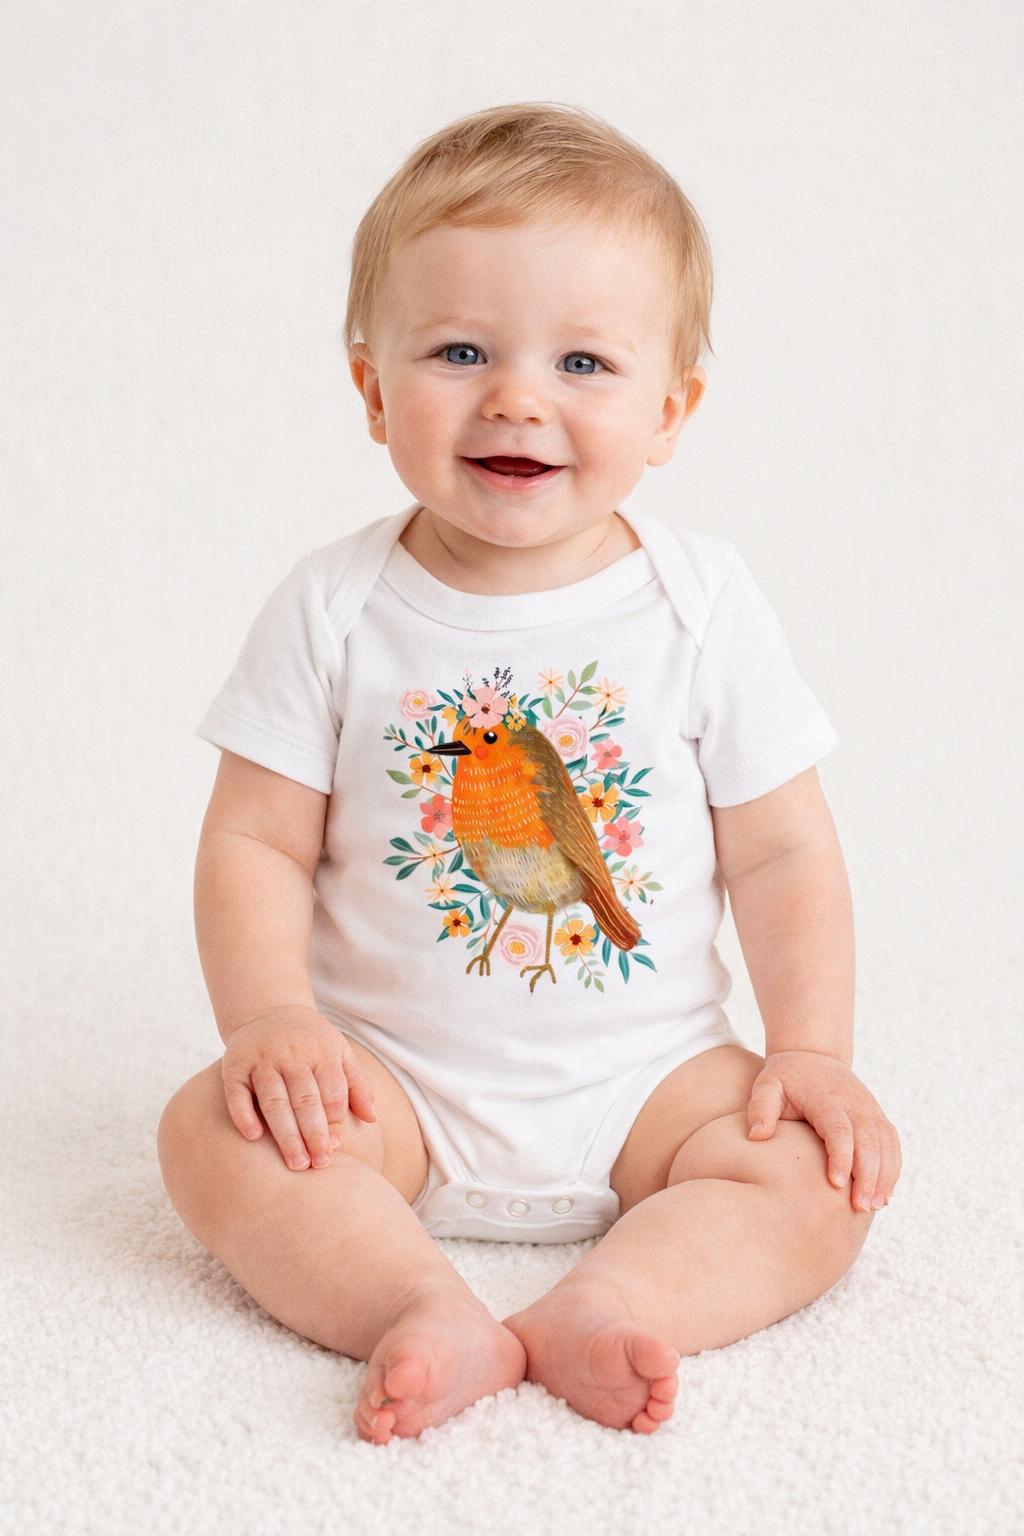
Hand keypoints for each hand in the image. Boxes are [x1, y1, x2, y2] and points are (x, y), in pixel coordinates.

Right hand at [221, 1005, 377, 1171]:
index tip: (336, 1149)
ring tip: (296, 1163)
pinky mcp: (234, 1065)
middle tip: (318, 1164)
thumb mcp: (339, 1053)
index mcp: (322, 1052)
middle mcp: (292, 1054)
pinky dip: (244, 1115)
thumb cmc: (311, 1042)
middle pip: (305, 1100)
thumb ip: (357, 1084)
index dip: (335, 1122)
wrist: (268, 1011)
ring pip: (274, 1101)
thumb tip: (372, 1118)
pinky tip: (254, 1137)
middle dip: (314, 1134)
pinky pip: (237, 1093)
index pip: (332, 1093)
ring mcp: (262, 1059)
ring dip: (286, 1134)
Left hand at [745, 1049, 901, 1211]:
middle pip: (869, 1141)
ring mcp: (869, 1109)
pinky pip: (892, 1144)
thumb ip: (760, 1108)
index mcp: (827, 1097)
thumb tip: (757, 1136)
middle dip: (868, 1175)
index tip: (836, 1184)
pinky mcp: (877, 1117)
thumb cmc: (785, 1077)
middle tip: (860, 1207)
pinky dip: (892, 1169)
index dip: (841, 1156)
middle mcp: (854, 1103)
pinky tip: (884, 1194)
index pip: (839, 1129)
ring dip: (884, 1176)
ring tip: (874, 1206)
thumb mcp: (767, 1085)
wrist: (813, 1056)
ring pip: (886, 1144)